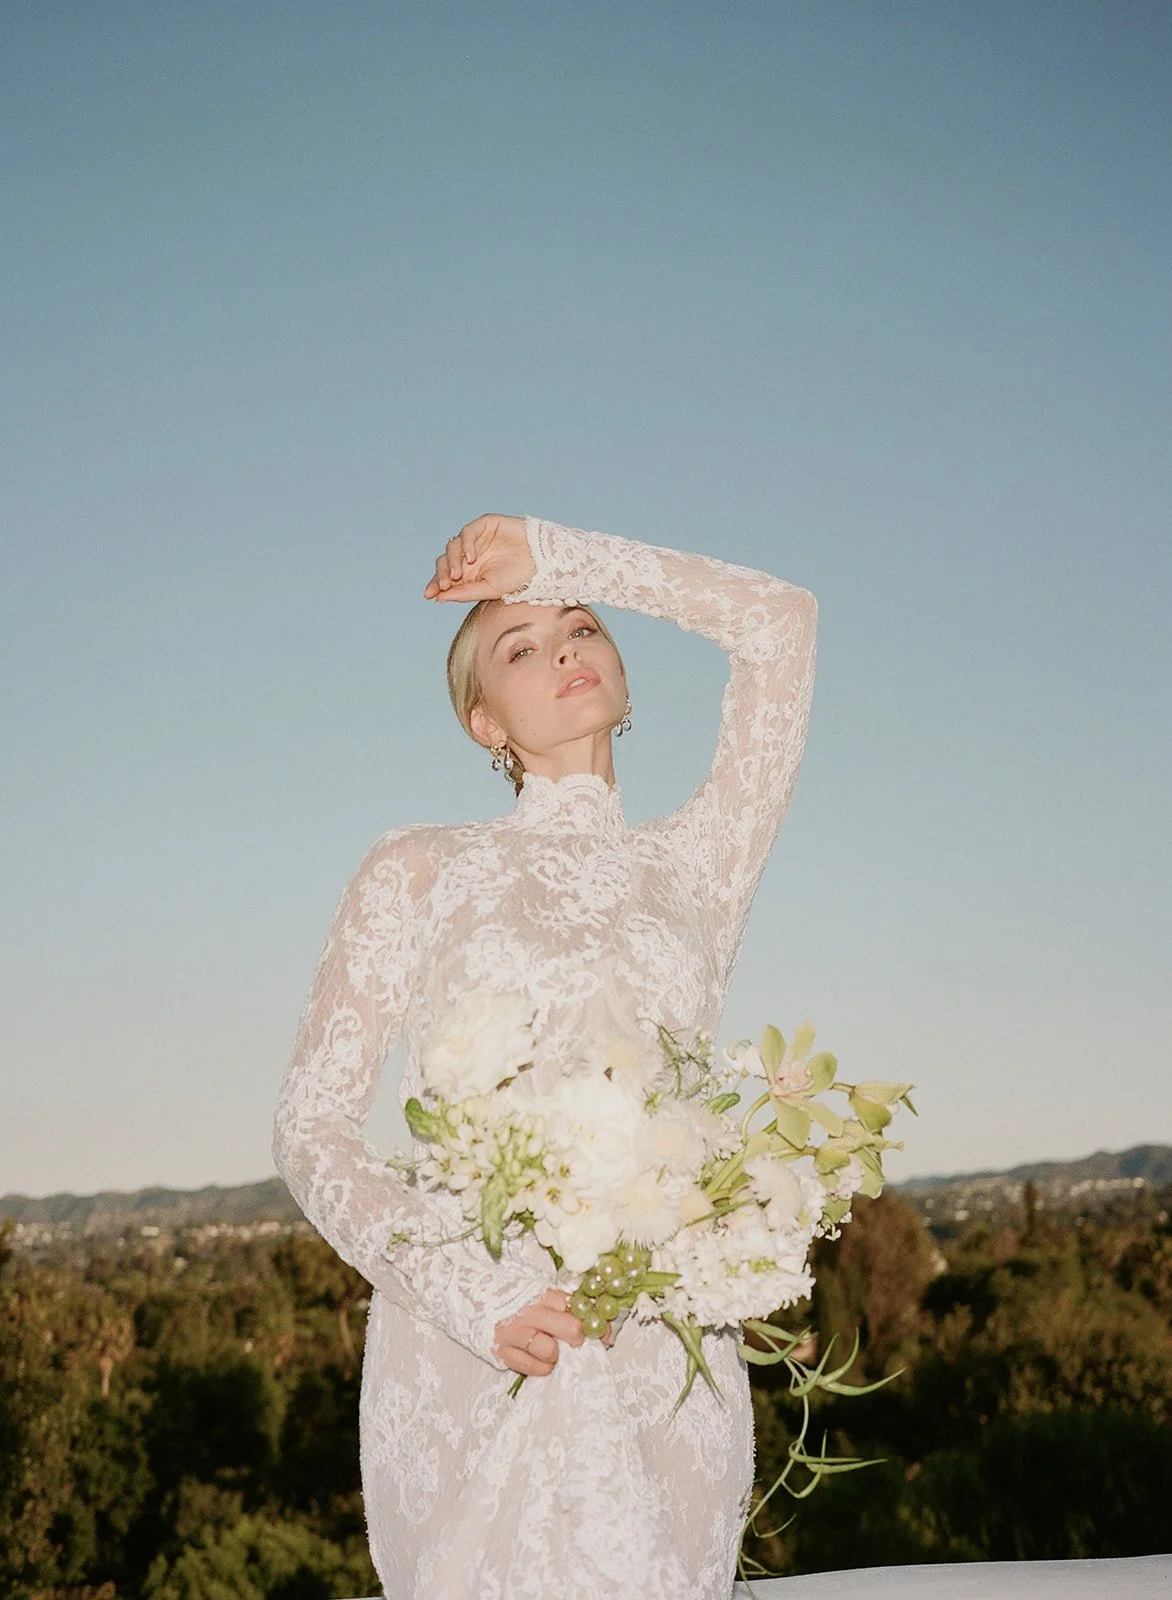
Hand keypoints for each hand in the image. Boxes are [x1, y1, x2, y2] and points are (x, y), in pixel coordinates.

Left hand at [422, 513, 534, 602]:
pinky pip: (467, 532)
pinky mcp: (485, 524)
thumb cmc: (518, 578)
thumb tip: (439, 598)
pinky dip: (465, 545)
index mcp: (469, 572)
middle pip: (444, 561)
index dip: (435, 584)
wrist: (541, 561)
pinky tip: (471, 559)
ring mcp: (477, 539)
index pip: (445, 576)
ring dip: (452, 561)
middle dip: (441, 574)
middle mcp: (470, 555)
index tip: (429, 595)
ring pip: (452, 546)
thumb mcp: (489, 590)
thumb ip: (464, 593)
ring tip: (459, 574)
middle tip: (445, 585)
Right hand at [493, 1287, 607, 1377]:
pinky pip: (529, 1367)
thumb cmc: (510, 1296)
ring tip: (550, 1351)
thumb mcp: (536, 1291)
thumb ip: (561, 1303)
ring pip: (549, 1351)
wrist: (467, 1294)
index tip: (605, 1333)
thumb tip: (596, 1315)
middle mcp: (529, 1312)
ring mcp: (514, 1332)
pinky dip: (539, 1367)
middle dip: (578, 1337)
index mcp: (541, 1294)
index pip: (577, 1307)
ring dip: (555, 1355)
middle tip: (575, 1341)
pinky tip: (537, 1360)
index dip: (596, 1322)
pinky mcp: (500, 1350)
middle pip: (570, 1328)